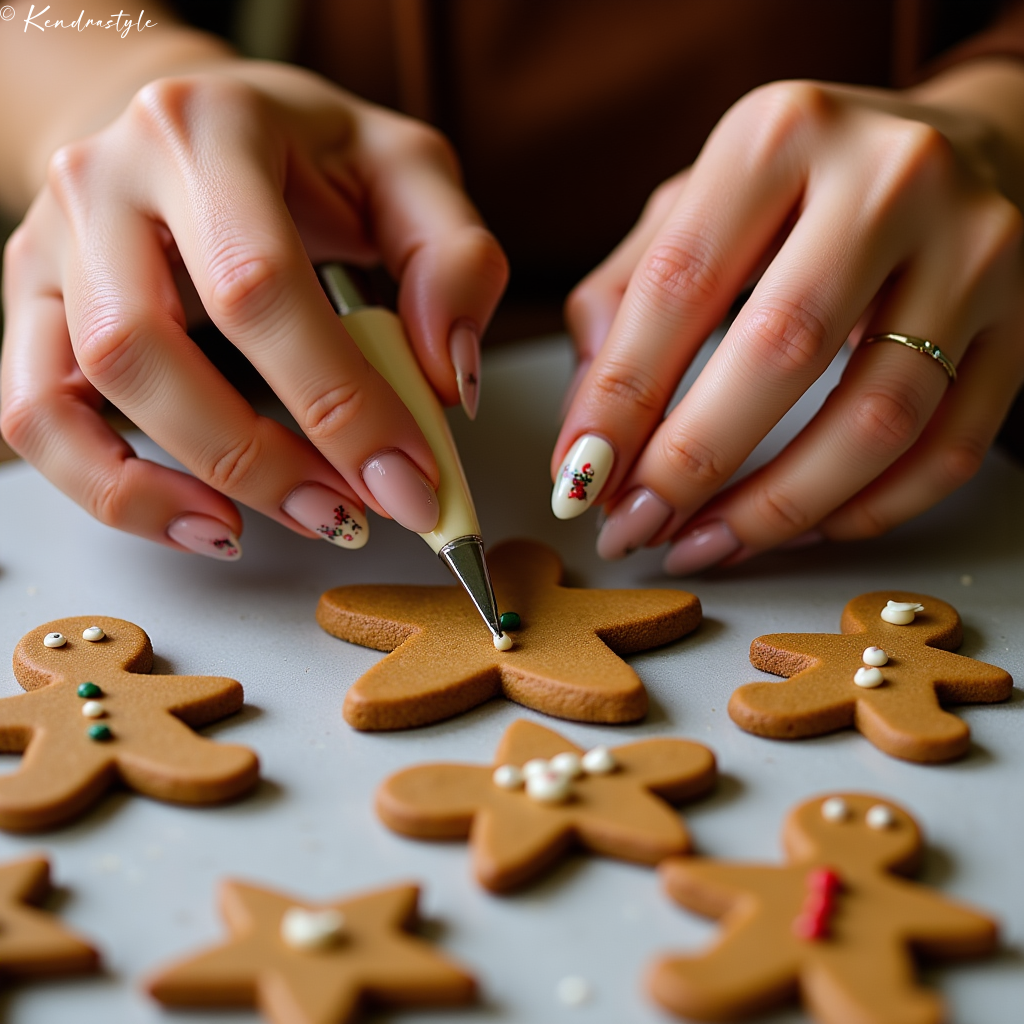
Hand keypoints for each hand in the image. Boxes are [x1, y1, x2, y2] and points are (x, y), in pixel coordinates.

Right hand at [1, 59, 506, 557]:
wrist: (196, 127)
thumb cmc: (308, 158)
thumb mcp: (407, 174)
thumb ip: (452, 260)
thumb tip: (445, 377)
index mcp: (210, 131)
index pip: (260, 283)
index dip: (339, 401)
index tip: (410, 482)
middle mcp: (106, 179)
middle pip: (152, 345)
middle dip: (268, 458)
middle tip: (357, 513)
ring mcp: (53, 245)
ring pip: (95, 388)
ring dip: (204, 481)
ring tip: (305, 518)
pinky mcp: (30, 307)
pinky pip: (38, 420)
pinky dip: (118, 493)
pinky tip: (209, 522)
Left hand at [554, 62, 1023, 572]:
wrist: (954, 148)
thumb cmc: (798, 189)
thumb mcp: (695, 204)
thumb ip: (624, 299)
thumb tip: (588, 433)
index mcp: (780, 137)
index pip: (678, 286)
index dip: (618, 400)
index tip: (577, 477)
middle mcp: (889, 181)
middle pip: (780, 354)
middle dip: (691, 465)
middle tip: (636, 525)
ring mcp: (973, 251)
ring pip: (874, 422)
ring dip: (774, 511)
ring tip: (702, 542)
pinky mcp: (1022, 324)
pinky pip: (945, 451)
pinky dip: (863, 512)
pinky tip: (798, 527)